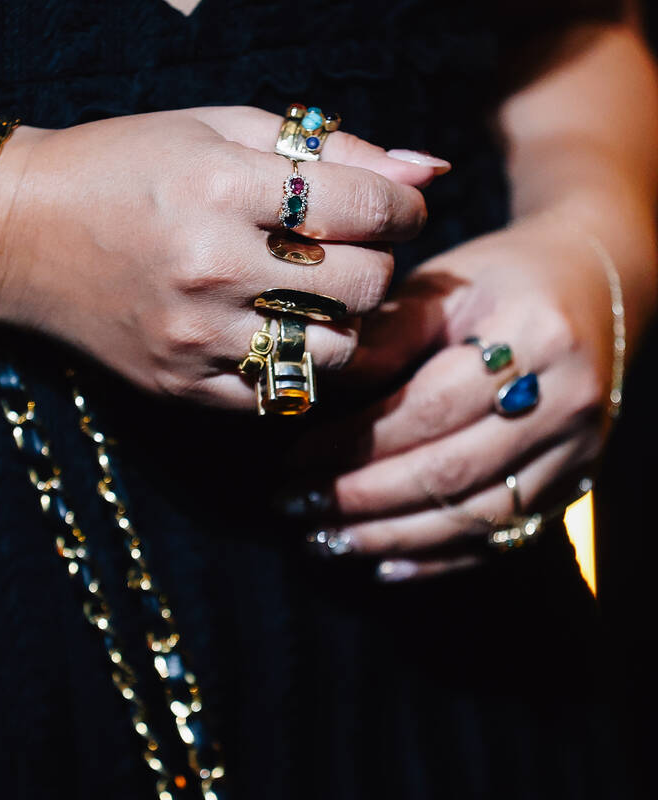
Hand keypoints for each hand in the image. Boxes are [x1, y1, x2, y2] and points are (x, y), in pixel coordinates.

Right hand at [0, 107, 442, 409]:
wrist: (17, 235)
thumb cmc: (121, 164)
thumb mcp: (217, 129)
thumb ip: (329, 147)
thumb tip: (430, 173)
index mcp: (221, 188)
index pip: (369, 210)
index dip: (402, 208)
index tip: (389, 208)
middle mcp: (211, 268)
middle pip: (362, 285)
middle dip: (374, 263)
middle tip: (344, 248)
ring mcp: (194, 337)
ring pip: (334, 349)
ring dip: (341, 320)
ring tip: (309, 291)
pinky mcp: (179, 385)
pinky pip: (280, 393)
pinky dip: (296, 362)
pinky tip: (274, 328)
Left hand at [293, 214, 620, 579]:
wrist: (594, 284)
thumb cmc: (499, 281)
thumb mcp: (441, 284)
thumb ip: (385, 336)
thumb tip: (316, 385)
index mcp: (534, 338)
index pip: (431, 408)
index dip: (357, 441)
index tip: (295, 458)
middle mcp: (566, 401)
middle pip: (452, 471)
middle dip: (362, 497)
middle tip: (294, 506)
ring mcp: (576, 451)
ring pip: (475, 517)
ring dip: (390, 535)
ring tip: (324, 539)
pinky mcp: (573, 485)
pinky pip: (502, 538)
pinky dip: (439, 558)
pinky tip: (382, 563)